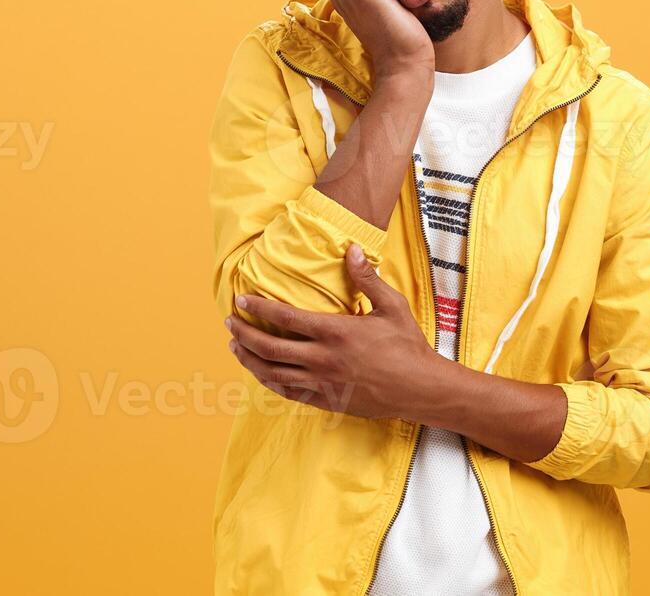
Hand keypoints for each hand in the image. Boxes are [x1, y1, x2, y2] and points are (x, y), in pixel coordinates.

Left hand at [226, 244, 448, 419]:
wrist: (420, 389)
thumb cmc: (408, 345)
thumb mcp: (392, 306)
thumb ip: (367, 278)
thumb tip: (352, 249)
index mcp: (335, 332)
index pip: (284, 318)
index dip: (258, 308)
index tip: (241, 300)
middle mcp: (322, 359)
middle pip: (269, 348)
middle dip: (244, 334)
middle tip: (230, 323)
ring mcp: (322, 383)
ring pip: (273, 373)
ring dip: (249, 359)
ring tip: (235, 348)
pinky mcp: (327, 401)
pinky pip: (289, 392)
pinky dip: (270, 382)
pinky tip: (261, 373)